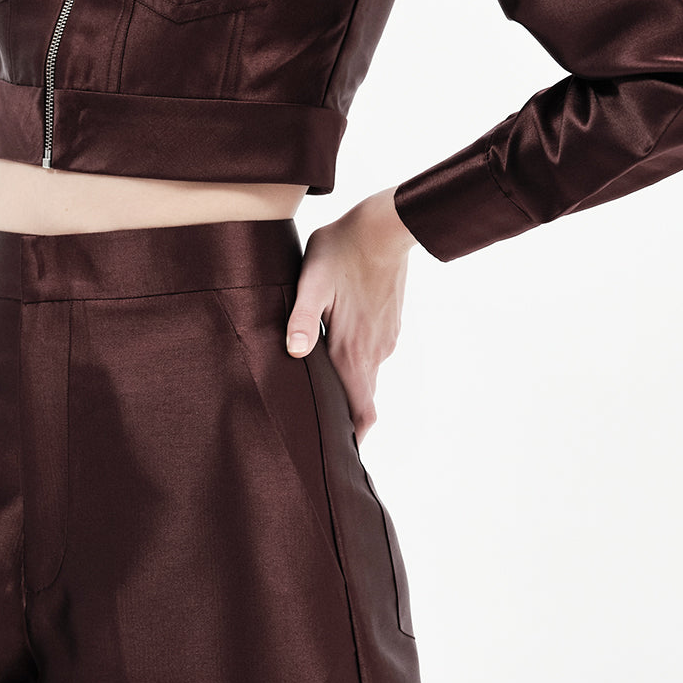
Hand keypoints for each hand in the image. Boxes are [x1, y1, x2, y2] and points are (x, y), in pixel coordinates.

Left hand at [286, 187, 415, 442]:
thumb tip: (292, 352)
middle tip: (318, 429)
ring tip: (319, 388)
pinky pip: (372, 355)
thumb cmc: (342, 249)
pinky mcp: (389, 324)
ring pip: (366, 377)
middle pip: (362, 401)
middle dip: (344, 419)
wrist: (385, 225)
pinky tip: (336, 347)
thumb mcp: (313, 279)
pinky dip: (356, 364)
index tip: (335, 457)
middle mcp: (374, 352)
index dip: (352, 440)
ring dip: (348, 389)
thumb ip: (302, 317)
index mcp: (353, 350)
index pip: (361, 414)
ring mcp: (385, 338)